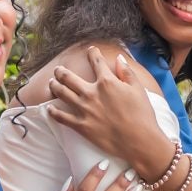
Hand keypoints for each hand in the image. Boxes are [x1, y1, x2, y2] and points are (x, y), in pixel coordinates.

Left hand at [49, 47, 179, 182]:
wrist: (139, 140)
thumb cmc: (142, 114)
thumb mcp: (138, 89)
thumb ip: (126, 72)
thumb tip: (119, 58)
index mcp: (107, 82)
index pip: (96, 62)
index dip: (92, 53)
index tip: (90, 50)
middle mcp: (92, 93)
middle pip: (69, 77)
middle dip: (62, 71)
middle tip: (58, 69)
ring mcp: (84, 109)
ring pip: (62, 93)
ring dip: (54, 86)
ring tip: (51, 83)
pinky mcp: (80, 126)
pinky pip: (61, 117)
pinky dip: (53, 112)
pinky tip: (49, 108)